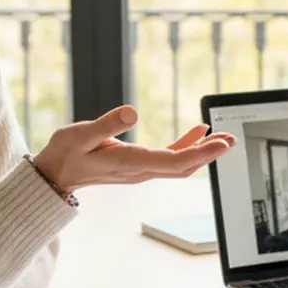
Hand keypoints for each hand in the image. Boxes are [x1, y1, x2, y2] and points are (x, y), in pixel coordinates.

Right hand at [31, 105, 236, 190]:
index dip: (201, 152)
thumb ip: (105, 124)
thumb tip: (132, 113)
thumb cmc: (64, 154)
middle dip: (210, 153)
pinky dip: (186, 146)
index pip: (174, 161)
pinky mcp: (139, 165)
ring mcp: (142, 170)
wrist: (54, 175)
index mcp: (131, 164)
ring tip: (222, 136)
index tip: (221, 144)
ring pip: (180, 164)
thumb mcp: (79, 134)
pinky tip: (196, 133)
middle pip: (184, 166)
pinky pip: (170, 159)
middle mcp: (141, 171)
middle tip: (232, 138)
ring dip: (202, 151)